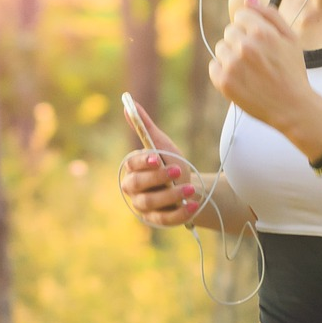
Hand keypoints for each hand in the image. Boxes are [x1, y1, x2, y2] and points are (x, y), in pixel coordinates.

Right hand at [118, 100, 200, 226]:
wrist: (189, 189)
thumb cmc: (172, 164)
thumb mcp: (162, 145)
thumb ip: (145, 127)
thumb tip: (128, 102)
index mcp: (133, 169)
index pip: (132, 165)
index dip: (143, 162)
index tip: (157, 158)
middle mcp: (133, 189)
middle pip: (137, 185)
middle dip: (157, 177)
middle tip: (177, 170)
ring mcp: (143, 207)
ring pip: (151, 203)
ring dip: (171, 196)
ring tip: (190, 189)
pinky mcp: (156, 220)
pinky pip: (164, 219)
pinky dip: (179, 213)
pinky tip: (193, 205)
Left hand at [208, 0, 310, 128]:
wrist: (292, 107)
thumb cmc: (292, 71)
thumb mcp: (290, 39)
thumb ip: (270, 14)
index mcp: (262, 32)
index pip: (240, 16)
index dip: (250, 28)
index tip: (260, 42)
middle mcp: (245, 46)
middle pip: (230, 31)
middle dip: (241, 41)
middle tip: (257, 59)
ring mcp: (232, 65)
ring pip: (221, 48)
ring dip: (231, 56)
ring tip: (250, 70)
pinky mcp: (224, 82)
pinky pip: (213, 66)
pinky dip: (223, 72)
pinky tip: (241, 79)